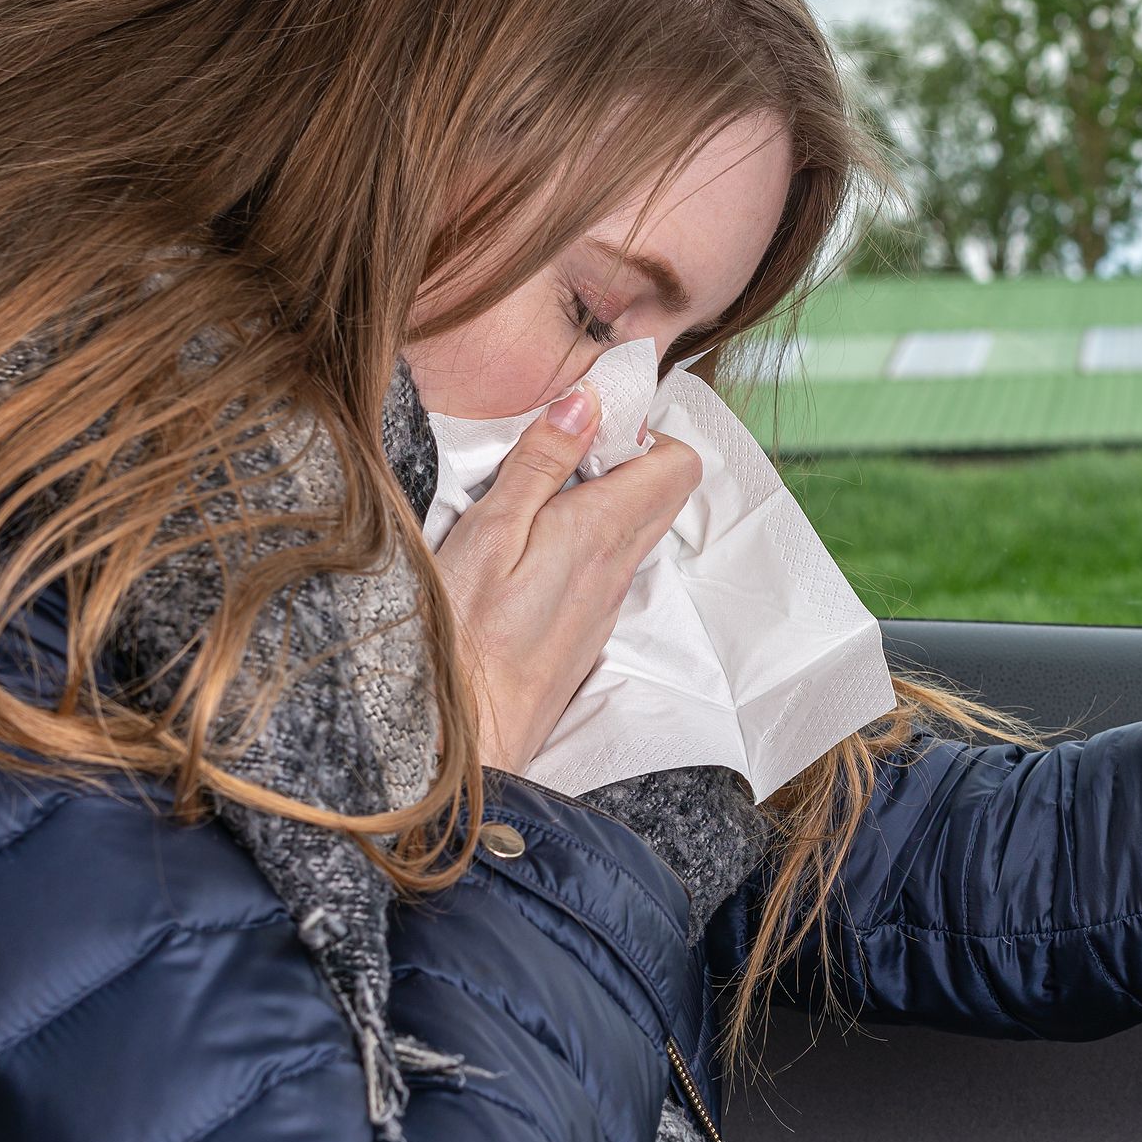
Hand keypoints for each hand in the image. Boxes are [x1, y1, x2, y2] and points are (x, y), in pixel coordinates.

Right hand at [431, 383, 700, 773]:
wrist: (466, 737)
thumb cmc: (464, 635)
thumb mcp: (490, 530)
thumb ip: (542, 464)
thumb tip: (587, 404)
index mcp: (603, 532)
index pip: (677, 462)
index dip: (642, 430)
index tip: (589, 424)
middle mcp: (618, 567)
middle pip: (663, 491)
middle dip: (625, 456)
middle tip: (560, 454)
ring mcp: (606, 602)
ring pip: (633, 528)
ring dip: (600, 499)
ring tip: (535, 500)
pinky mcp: (586, 627)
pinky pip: (607, 565)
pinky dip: (583, 539)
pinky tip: (527, 550)